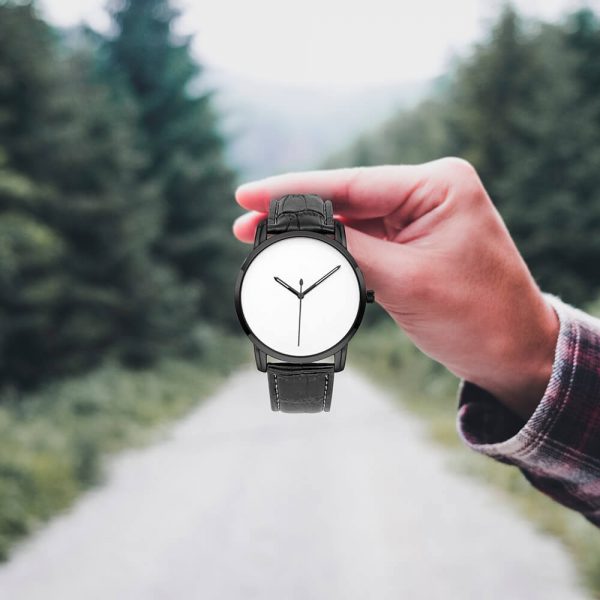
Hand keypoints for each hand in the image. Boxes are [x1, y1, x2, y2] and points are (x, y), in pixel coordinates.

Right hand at [233, 158, 558, 419]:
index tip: (246, 196)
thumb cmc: (478, 318)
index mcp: (438, 185)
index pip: (351, 183)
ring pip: (351, 221)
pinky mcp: (413, 244)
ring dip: (311, 234)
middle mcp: (429, 193)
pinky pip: (364, 242)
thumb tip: (298, 234)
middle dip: (295, 213)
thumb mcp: (405, 281)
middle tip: (243, 225)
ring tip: (264, 242)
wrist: (514, 355)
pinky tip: (304, 255)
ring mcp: (420, 218)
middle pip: (346, 198)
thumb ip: (348, 251)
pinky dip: (333, 251)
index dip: (292, 190)